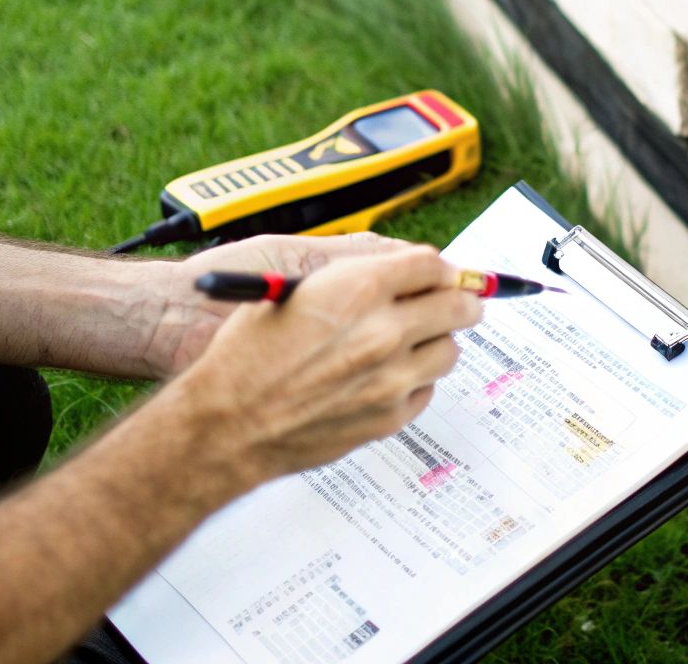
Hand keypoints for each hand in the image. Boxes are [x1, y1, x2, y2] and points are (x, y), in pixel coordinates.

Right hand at [170, 246, 482, 483]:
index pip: (431, 264)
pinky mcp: (389, 416)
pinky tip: (387, 376)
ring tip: (412, 342)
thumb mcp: (290, 289)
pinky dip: (415, 379)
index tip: (438, 273)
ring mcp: (392, 378)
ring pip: (449, 350)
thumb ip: (351, 274)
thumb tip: (396, 268)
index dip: (437, 266)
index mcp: (359, 288)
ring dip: (436, 340)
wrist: (228, 422)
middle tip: (454, 301)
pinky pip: (427, 389)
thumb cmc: (246, 352)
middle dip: (458, 298)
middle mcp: (384, 331)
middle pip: (458, 305)